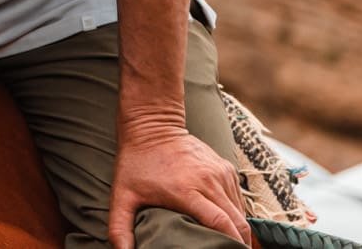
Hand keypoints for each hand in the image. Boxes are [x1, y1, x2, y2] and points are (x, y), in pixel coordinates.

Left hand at [109, 126, 250, 248]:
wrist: (152, 124)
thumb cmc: (136, 162)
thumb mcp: (122, 195)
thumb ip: (119, 226)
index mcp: (186, 190)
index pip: (221, 223)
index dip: (229, 243)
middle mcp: (209, 181)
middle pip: (238, 221)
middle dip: (240, 244)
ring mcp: (220, 172)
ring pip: (241, 211)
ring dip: (240, 230)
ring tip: (231, 245)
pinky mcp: (226, 167)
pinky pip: (239, 198)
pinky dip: (238, 214)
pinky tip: (229, 225)